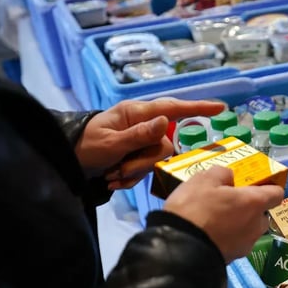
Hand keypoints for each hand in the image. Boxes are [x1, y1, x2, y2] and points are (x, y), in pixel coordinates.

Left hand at [75, 97, 225, 188]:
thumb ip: (139, 135)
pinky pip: (146, 169)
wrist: (67, 162)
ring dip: (135, 172)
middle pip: (164, 144)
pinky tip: (113, 179)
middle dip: (144, 162)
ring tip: (112, 176)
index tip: (220, 109)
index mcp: (135, 114)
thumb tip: (166, 120)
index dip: (198, 109)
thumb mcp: (110, 143)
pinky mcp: (137, 156)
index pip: (173, 108)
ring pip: (156, 160)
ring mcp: (141, 142)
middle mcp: (142, 125)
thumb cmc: (84, 147)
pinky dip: (131, 178)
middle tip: (121, 171)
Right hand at [163, 166, 284, 263]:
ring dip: (238, 224)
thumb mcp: (203, 180)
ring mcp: (246, 245)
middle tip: (228, 202)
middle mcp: (256, 225)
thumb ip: (222, 174)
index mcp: (254, 203)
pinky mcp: (233, 259)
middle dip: (249, 208)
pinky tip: (209, 234)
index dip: (268, 188)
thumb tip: (230, 178)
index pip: (276, 193)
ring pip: (248, 230)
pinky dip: (227, 238)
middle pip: (261, 214)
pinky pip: (235, 243)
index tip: (253, 185)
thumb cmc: (195, 209)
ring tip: (214, 219)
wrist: (180, 250)